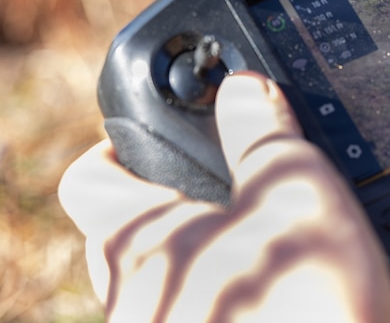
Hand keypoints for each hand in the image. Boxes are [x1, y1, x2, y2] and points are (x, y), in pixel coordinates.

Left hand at [59, 73, 389, 321]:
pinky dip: (214, 295)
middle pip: (116, 235)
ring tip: (254, 242)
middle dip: (161, 204)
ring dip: (192, 255)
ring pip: (152, 283)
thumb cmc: (303, 294)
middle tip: (219, 186)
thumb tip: (243, 88)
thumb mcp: (294, 187)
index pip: (87, 179)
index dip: (115, 146)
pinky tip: (265, 293)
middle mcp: (132, 295)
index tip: (155, 134)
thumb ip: (261, 130)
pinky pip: (186, 315)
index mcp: (142, 238)